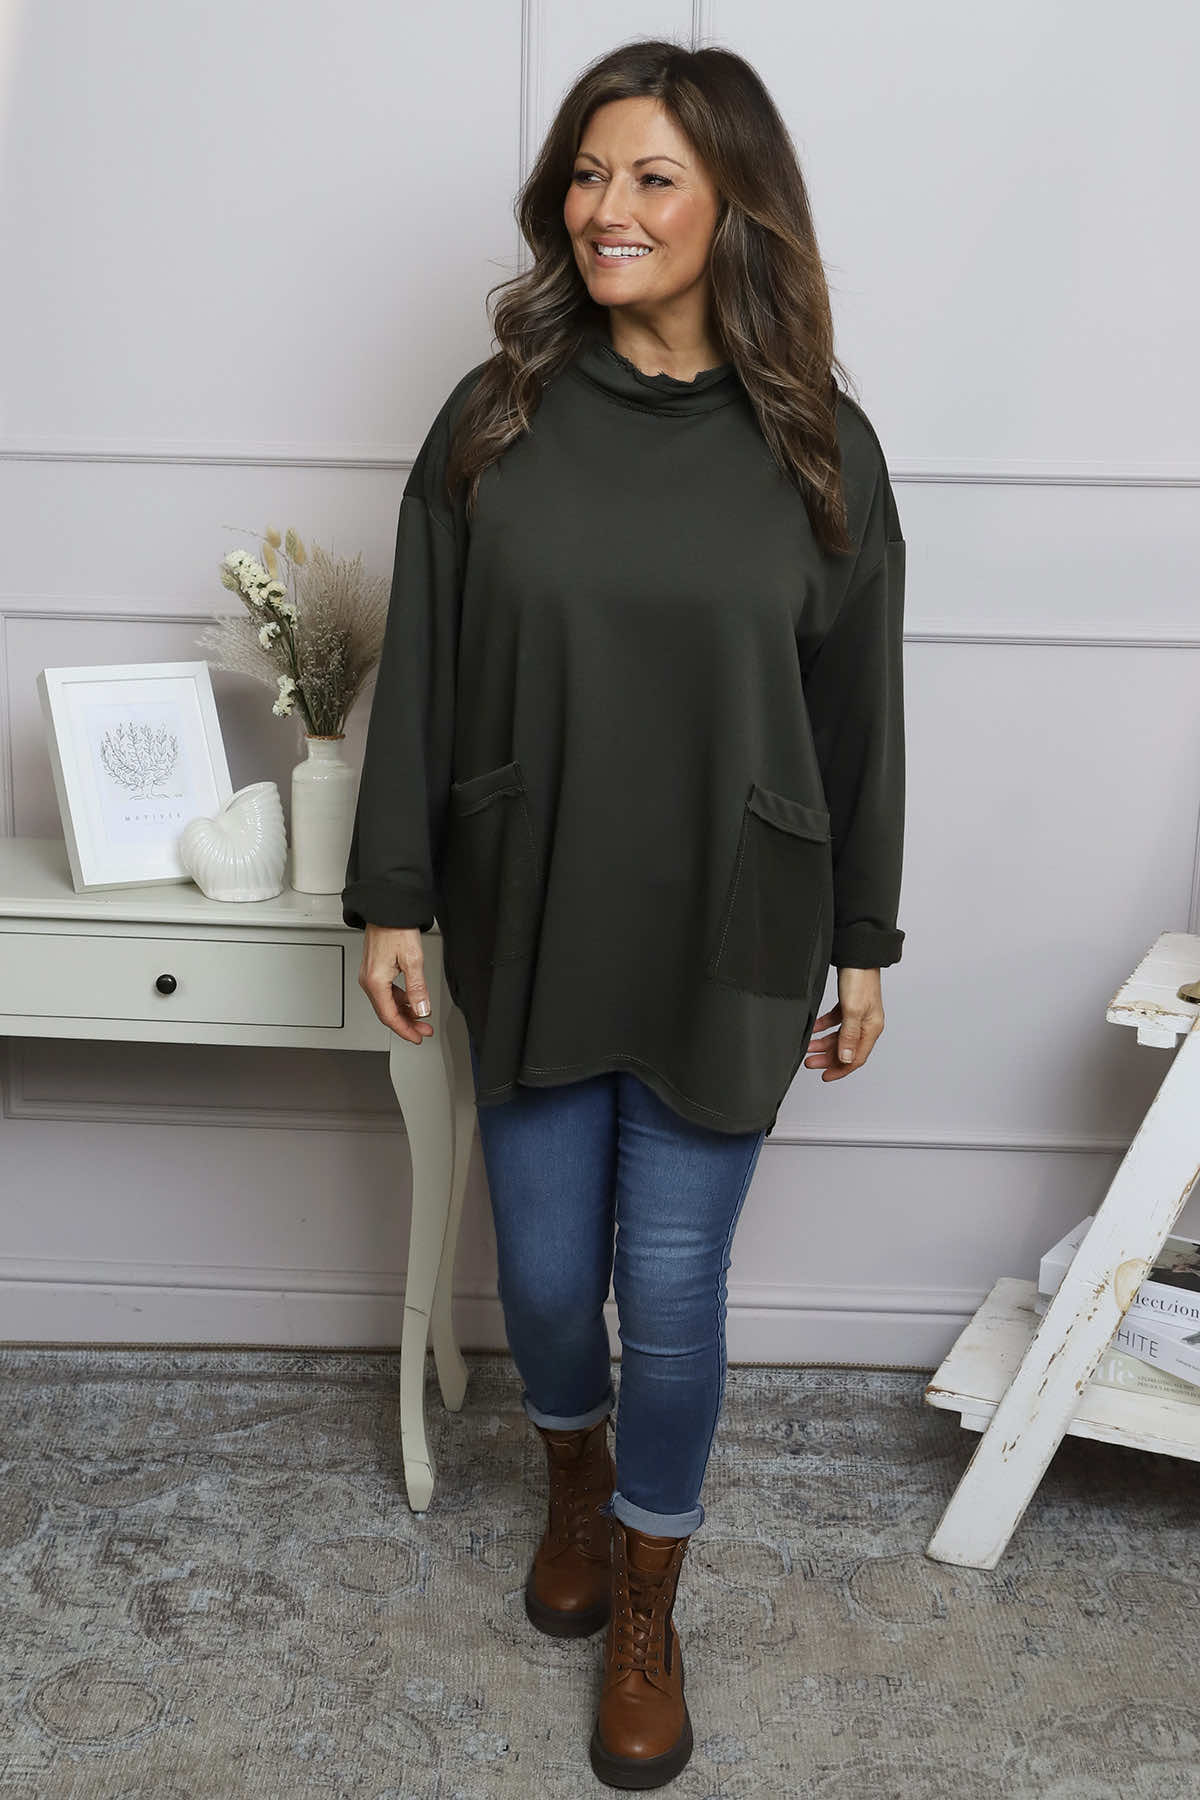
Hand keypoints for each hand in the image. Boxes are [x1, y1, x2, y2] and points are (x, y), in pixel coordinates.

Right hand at [358, 924, 435, 1044]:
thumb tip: (421, 1010)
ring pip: (387, 1003)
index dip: (405, 1030)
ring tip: (421, 1017)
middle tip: (423, 1031)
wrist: (387, 909)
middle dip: (406, 1024)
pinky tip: (411, 1001)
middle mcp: (368, 980)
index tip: (417, 1037)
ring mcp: (370, 975)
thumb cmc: (396, 929)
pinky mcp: (374, 969)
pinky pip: (386, 992)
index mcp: (375, 981)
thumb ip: (417, 989)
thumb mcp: (413, 960)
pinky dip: (400, 1000)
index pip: (389, 1016)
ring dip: (404, 1012)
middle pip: (387, 1012)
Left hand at [803, 966, 883, 1079]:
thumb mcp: (852, 1011)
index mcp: (871, 1028)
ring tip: (807, 1046)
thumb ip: (848, 1036)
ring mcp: (858, 1014)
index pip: (856, 1058)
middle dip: (827, 1057)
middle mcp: (867, 1023)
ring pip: (839, 1036)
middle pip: (846, 1049)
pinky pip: (835, 1022)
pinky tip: (812, 1028)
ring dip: (823, 1043)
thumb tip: (846, 1059)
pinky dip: (823, 1026)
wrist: (858, 954)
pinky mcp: (849, 1004)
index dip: (840, 1069)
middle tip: (809, 1062)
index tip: (824, 1076)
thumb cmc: (859, 979)